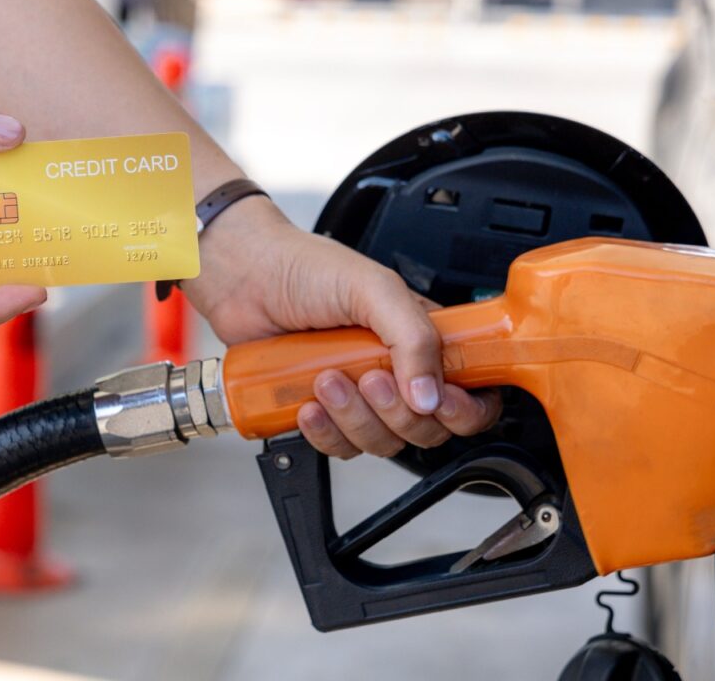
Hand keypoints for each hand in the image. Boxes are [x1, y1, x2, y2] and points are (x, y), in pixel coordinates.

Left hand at [183, 197, 501, 458]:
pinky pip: (340, 446)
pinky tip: (307, 405)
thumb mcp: (373, 288)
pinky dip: (325, 433)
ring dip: (355, 419)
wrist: (243, 277)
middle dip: (397, 412)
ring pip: (383, 441)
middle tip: (368, 377)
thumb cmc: (305, 268)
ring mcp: (360, 394)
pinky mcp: (324, 411)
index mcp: (423, 337)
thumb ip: (413, 337)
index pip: (472, 391)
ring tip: (326, 380)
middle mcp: (398, 369)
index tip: (442, 401)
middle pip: (427, 427)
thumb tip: (430, 395)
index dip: (465, 409)